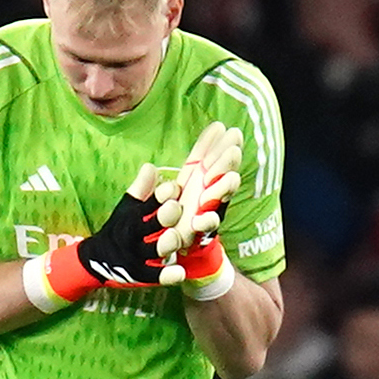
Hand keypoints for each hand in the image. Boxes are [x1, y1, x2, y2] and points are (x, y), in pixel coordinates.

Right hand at [23, 163, 182, 312]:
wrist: (98, 258)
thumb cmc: (120, 227)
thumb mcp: (128, 207)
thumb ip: (141, 188)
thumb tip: (151, 166)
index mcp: (133, 217)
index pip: (147, 204)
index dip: (160, 196)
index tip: (173, 187)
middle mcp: (134, 236)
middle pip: (149, 226)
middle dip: (163, 216)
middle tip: (175, 207)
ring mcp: (136, 256)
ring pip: (153, 250)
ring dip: (165, 243)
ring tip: (174, 237)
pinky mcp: (139, 274)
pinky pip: (153, 276)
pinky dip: (165, 275)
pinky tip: (180, 272)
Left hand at [159, 120, 242, 252]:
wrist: (161, 253)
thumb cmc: (158, 223)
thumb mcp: (146, 204)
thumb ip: (146, 187)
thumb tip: (147, 168)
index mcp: (190, 181)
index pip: (202, 158)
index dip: (210, 143)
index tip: (218, 126)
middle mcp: (201, 194)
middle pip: (217, 173)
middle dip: (225, 161)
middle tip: (233, 147)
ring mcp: (203, 212)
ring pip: (217, 198)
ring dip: (224, 187)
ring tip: (229, 177)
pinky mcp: (200, 233)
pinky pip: (207, 227)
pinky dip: (206, 221)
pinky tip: (202, 216)